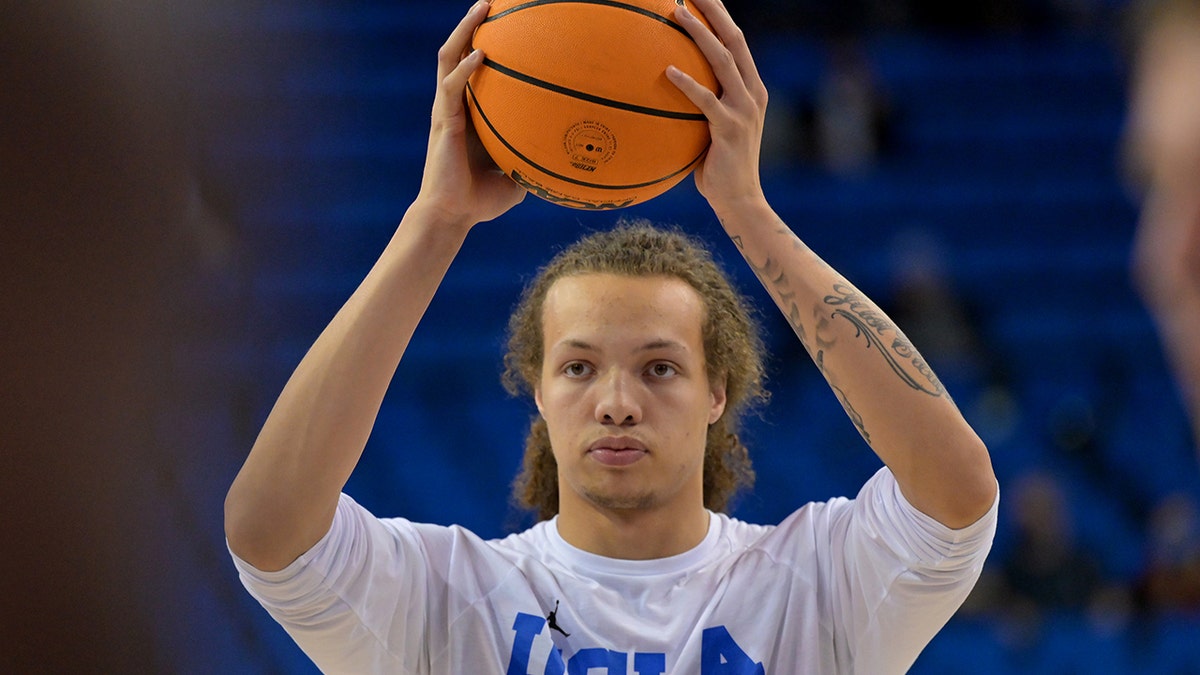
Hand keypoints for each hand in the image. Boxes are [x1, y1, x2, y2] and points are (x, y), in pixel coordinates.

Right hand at [414, 1, 524, 229]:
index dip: (484, 43)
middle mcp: (455, 105)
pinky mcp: (441, 122)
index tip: (507, 24)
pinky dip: (465, 68)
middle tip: (491, 1)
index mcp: (469, 114)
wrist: (452, 217)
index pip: (474, 69)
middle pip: (459, 51)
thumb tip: (566, 159)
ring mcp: (445, 111)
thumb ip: (533, 160)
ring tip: (481, 8)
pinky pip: (451, 87)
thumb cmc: (480, 201)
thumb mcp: (516, 177)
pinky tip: (480, 53)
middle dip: (472, 23)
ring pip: (449, 58)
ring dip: (463, 30)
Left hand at [666, 0, 768, 215]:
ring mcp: (744, 109)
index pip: (737, 43)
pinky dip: (687, 83)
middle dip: (714, 11)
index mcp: (752, 89)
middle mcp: (753, 93)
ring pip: (722, 60)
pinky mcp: (730, 128)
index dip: (721, 16)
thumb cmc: (719, 168)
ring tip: (676, 13)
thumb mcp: (714, 130)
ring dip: (700, 33)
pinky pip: (706, 100)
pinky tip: (667, 70)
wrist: (740, 200)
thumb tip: (666, 92)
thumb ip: (702, 108)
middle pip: (734, 40)